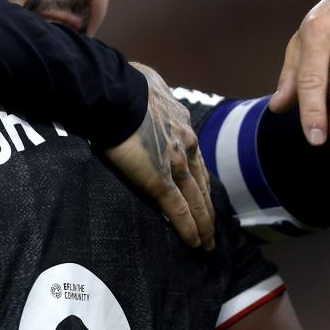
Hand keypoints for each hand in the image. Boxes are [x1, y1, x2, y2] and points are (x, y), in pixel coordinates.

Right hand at [104, 63, 214, 249]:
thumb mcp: (149, 84)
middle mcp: (186, 145)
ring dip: (204, 224)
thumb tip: (146, 85)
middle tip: (213, 229)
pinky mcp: (160, 181)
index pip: (196, 158)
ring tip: (207, 244)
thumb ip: (153, 93)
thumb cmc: (124, 85)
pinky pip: (179, 210)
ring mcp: (176, 165)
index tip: (203, 194)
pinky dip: (189, 229)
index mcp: (182, 124)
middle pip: (202, 183)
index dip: (201, 179)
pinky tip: (195, 244)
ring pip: (196, 201)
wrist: (115, 94)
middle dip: (208, 207)